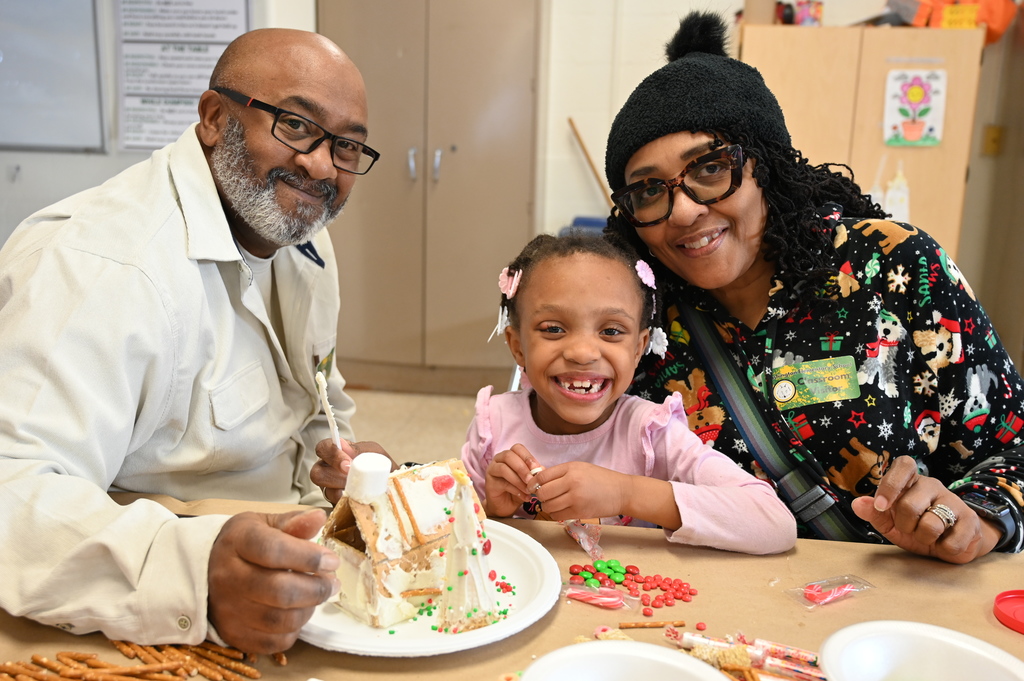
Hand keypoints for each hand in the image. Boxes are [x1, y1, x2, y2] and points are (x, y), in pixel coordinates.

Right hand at [207, 509, 339, 652]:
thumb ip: (293, 523)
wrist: (204, 570)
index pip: (274, 551)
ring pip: (279, 619)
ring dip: (308, 609)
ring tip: (317, 596)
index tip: (332, 561)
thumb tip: (318, 518)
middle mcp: (229, 577)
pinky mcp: (232, 633)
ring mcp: (228, 609)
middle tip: (332, 583)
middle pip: (280, 591)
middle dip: (316, 589)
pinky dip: (293, 630)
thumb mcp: (264, 524)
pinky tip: (298, 613)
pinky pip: (272, 642)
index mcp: (238, 542)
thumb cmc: (242, 544)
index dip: (309, 557)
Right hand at [311, 439, 394, 504]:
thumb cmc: (376, 463)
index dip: (332, 455)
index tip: (348, 463)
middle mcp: (328, 469)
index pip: (323, 448)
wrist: (386, 482)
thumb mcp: (374, 451)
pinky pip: (335, 504)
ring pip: (325, 490)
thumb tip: (349, 451)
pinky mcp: (336, 502)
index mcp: (335, 453)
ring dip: (342, 490)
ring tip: (358, 489)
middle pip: (316, 473)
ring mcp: (330, 487)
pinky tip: (358, 499)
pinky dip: (348, 501)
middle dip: (335, 476)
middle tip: (351, 478)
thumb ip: (361, 449)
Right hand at [483, 443, 541, 516]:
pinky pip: (502, 483)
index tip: (537, 468)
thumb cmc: (518, 490)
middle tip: (531, 479)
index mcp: (510, 455)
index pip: (517, 448)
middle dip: (522, 468)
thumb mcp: (529, 480)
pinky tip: (524, 496)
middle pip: (508, 456)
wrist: (506, 506)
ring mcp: (492, 470)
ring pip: (503, 469)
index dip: (527, 456)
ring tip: (529, 489)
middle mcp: (499, 459)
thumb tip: (541, 469)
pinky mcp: (489, 483)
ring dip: (518, 480)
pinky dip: (516, 490)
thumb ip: (534, 473)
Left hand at [533, 461, 629, 521]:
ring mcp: (575, 498)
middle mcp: (572, 482)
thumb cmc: (601, 479)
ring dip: (547, 506)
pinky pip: (558, 515)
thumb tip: (539, 480)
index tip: (532, 487)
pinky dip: (556, 514)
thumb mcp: (580, 468)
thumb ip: (561, 473)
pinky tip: (562, 509)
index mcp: (571, 469)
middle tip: (544, 496)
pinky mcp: (579, 512)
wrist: (622, 492)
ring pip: (548, 506)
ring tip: (554, 503)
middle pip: (543, 492)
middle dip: (540, 496)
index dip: (533, 483)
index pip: (542, 476)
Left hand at [850, 455, 992, 563]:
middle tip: (911, 529)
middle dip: (905, 526)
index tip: (880, 506)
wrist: (951, 544)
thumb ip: (874, 513)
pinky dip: (944, 549)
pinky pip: (952, 541)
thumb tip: (858, 503)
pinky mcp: (971, 520)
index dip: (890, 484)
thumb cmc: (916, 528)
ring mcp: (953, 500)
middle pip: (909, 505)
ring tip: (929, 536)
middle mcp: (932, 485)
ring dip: (924, 538)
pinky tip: (946, 543)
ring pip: (931, 524)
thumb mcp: (890, 523)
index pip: (904, 464)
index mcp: (910, 481)